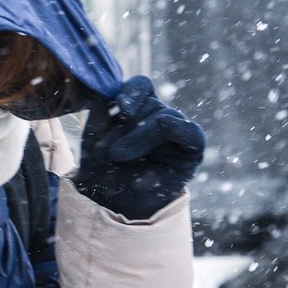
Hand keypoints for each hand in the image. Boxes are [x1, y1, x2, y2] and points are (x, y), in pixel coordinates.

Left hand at [74, 76, 205, 220]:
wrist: (111, 201)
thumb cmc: (102, 166)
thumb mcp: (94, 135)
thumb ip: (100, 109)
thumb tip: (99, 85)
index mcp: (138, 107)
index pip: (142, 86)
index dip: (131, 92)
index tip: (119, 108)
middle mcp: (160, 115)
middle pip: (150, 104)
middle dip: (126, 127)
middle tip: (107, 152)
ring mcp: (177, 131)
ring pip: (165, 117)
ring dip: (138, 138)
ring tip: (117, 157)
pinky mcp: (191, 150)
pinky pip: (192, 134)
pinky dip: (179, 128)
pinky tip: (167, 125)